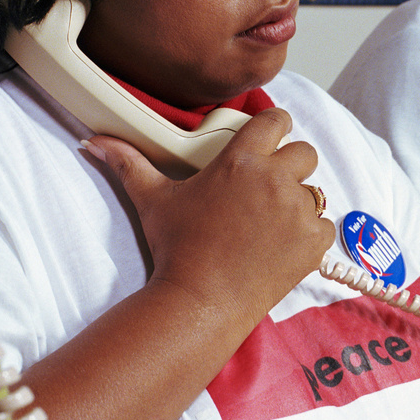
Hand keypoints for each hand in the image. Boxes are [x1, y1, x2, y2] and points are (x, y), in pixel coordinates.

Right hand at [85, 106, 335, 334]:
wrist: (201, 300)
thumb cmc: (177, 249)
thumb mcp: (152, 200)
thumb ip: (130, 164)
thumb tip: (95, 144)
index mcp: (241, 160)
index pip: (276, 120)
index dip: (276, 125)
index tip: (272, 135)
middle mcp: (275, 180)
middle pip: (305, 153)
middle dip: (291, 165)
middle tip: (270, 185)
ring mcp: (299, 212)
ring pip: (315, 192)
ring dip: (299, 201)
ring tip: (271, 221)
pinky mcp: (313, 242)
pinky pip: (325, 226)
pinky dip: (310, 234)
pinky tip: (284, 244)